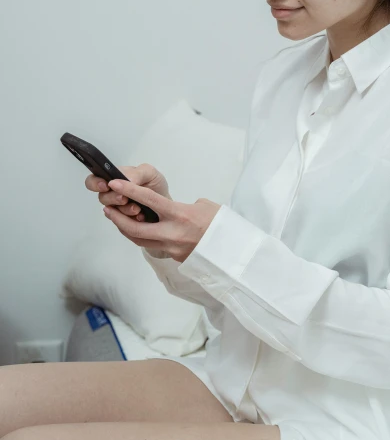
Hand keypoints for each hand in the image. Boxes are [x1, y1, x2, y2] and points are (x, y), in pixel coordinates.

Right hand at [85, 163, 170, 221]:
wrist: (167, 204)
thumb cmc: (156, 186)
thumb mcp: (150, 173)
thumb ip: (137, 173)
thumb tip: (126, 179)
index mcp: (115, 178)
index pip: (94, 180)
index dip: (96, 183)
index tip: (106, 185)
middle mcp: (113, 193)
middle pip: (102, 197)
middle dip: (113, 198)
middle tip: (124, 198)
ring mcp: (117, 208)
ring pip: (111, 211)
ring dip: (124, 210)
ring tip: (137, 209)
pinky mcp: (124, 221)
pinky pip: (120, 224)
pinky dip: (130, 220)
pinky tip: (140, 216)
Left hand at [99, 177, 221, 261]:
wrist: (231, 251)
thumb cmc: (221, 225)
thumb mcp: (206, 206)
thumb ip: (186, 204)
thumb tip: (175, 209)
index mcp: (180, 215)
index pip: (149, 200)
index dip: (130, 190)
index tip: (116, 183)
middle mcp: (172, 233)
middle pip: (134, 228)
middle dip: (117, 218)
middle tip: (108, 208)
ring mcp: (171, 248)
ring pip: (139, 240)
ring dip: (126, 230)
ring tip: (117, 219)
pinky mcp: (173, 257)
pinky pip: (152, 246)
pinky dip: (142, 237)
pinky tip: (137, 230)